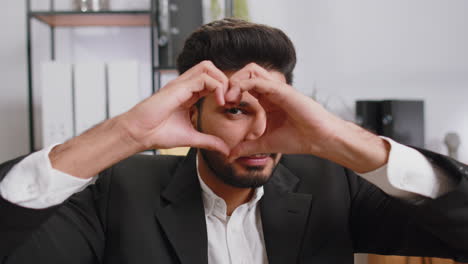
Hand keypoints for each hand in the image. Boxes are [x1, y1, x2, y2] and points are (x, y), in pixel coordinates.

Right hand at [121, 61, 229, 154]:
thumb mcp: (191, 138)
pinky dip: (216, 86)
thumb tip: (225, 150)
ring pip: (208, 67)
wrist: (139, 134)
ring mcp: (181, 84)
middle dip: (226, 81)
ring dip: (222, 81)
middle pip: (211, 69)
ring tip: (226, 100)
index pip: (211, 81)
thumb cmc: (158, 133)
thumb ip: (209, 141)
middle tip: (231, 100)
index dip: (225, 90)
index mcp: (188, 94)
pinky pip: (203, 77)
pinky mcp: (178, 87)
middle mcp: (185, 86)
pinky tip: (219, 102)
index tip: (230, 106)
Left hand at [225, 63, 340, 158]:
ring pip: (251, 71)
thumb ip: (247, 147)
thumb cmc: (298, 139)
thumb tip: (230, 155)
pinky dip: (244, 85)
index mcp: (267, 99)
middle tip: (223, 100)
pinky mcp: (282, 90)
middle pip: (245, 73)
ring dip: (236, 81)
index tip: (223, 107)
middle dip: (230, 83)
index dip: (231, 92)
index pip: (244, 85)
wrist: (318, 140)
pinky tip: (237, 98)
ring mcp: (277, 89)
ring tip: (229, 99)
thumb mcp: (265, 144)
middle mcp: (271, 91)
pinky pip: (259, 80)